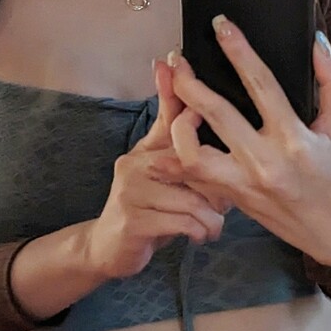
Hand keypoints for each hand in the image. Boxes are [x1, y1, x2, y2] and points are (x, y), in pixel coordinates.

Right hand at [81, 62, 226, 280]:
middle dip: (216, 189)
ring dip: (211, 219)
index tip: (186, 82)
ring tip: (212, 228)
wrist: (107, 247)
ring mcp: (131, 191)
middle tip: (224, 205)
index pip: (171, 119)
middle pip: (191, 163)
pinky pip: (183, 222)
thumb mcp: (159, 168)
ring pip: (193, 198)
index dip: (182, 99)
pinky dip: (199, 232)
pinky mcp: (133, 221)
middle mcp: (134, 163)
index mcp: (146, 149)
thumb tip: (181, 84)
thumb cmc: (146, 205)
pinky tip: (199, 237)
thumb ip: (175, 133)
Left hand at [154, 17, 330, 270]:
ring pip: (193, 154)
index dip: (238, 50)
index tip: (221, 25)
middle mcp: (265, 163)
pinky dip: (178, 158)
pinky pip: (197, 177)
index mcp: (295, 140)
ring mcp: (245, 186)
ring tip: (182, 105)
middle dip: (189, 81)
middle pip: (214, 114)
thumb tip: (316, 43)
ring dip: (179, 124)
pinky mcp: (235, 200)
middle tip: (178, 59)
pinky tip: (175, 137)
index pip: (260, 84)